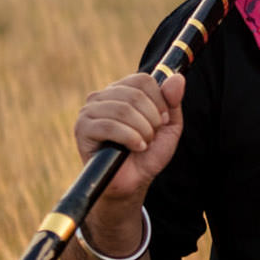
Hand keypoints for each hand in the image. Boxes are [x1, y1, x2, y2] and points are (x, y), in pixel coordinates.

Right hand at [74, 72, 186, 207]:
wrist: (133, 182)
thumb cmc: (149, 153)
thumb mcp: (169, 126)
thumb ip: (173, 101)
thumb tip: (177, 77)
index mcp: (122, 91)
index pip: (143, 80)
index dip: (159, 102)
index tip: (162, 121)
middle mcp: (103, 96)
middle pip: (135, 94)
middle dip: (152, 119)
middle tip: (152, 136)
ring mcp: (89, 111)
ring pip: (123, 110)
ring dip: (142, 131)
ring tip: (144, 144)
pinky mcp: (82, 128)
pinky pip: (109, 126)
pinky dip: (130, 138)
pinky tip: (136, 148)